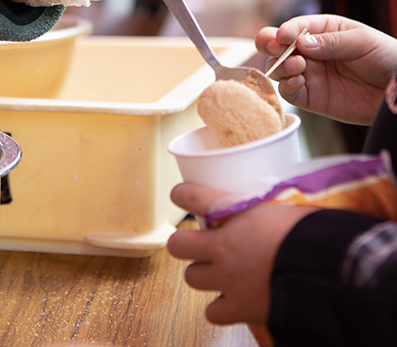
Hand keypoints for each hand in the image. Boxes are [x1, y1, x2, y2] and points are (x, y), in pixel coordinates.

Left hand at [167, 182, 315, 324]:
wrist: (329, 272)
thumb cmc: (312, 233)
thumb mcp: (285, 205)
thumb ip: (267, 205)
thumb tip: (274, 199)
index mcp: (233, 217)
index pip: (191, 197)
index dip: (183, 195)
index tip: (182, 194)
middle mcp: (223, 250)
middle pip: (178, 245)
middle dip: (186, 243)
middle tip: (200, 242)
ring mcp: (228, 281)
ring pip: (192, 278)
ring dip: (202, 273)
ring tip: (219, 271)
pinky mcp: (241, 309)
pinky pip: (213, 313)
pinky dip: (220, 308)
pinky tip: (232, 300)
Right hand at [256, 14, 396, 124]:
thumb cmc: (387, 58)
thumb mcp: (362, 42)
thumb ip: (331, 42)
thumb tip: (301, 43)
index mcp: (321, 30)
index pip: (294, 27)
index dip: (285, 30)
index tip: (283, 36)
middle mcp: (309, 52)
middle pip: (275, 46)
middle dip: (268, 44)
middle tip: (273, 47)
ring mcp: (307, 74)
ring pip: (277, 69)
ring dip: (280, 66)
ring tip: (297, 67)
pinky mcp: (310, 98)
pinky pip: (288, 92)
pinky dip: (286, 87)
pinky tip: (297, 82)